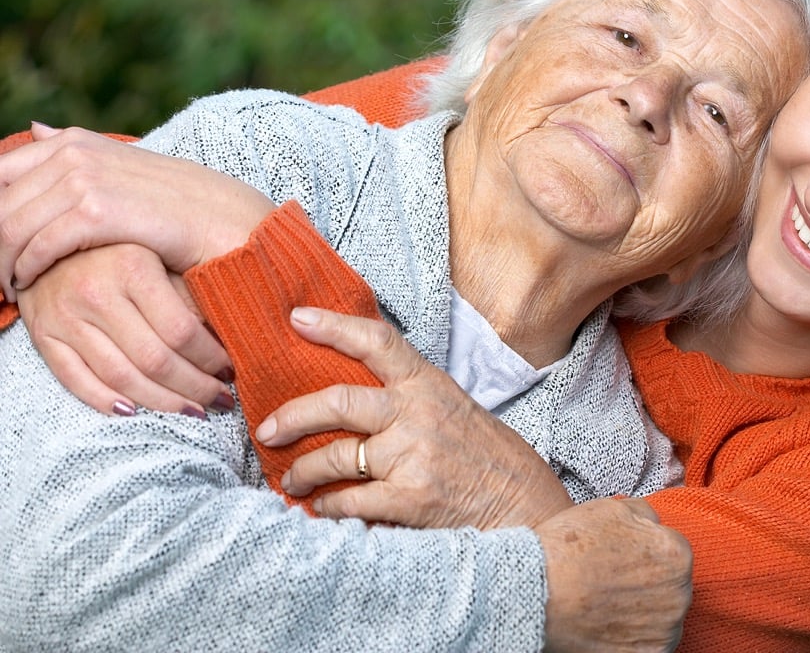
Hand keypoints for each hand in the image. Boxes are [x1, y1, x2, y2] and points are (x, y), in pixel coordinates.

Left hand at [0, 123, 274, 300]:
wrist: (231, 224)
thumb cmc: (182, 208)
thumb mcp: (124, 172)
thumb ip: (77, 153)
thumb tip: (37, 128)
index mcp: (75, 142)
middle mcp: (74, 152)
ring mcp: (84, 177)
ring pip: (9, 225)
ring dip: (2, 262)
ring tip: (9, 287)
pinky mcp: (97, 210)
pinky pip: (38, 243)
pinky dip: (26, 269)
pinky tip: (31, 284)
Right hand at [16, 244, 233, 415]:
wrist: (50, 239)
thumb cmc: (121, 250)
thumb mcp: (161, 259)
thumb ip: (192, 295)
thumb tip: (231, 339)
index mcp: (133, 268)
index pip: (181, 331)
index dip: (210, 359)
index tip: (230, 371)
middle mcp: (95, 293)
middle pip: (154, 360)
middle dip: (194, 388)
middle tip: (220, 400)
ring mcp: (64, 316)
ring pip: (119, 377)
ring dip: (161, 402)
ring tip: (192, 410)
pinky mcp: (42, 334)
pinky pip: (75, 379)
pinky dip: (106, 401)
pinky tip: (136, 411)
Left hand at [256, 306, 573, 528]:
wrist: (524, 505)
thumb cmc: (488, 458)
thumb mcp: (454, 409)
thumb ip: (410, 398)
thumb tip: (354, 396)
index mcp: (429, 385)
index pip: (378, 341)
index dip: (334, 326)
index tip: (297, 318)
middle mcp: (418, 414)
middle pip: (338, 401)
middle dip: (292, 416)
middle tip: (268, 428)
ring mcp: (413, 456)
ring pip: (336, 456)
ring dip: (303, 470)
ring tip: (292, 478)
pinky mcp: (410, 499)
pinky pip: (349, 499)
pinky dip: (327, 506)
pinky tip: (321, 507)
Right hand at [538, 498, 691, 652]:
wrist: (536, 591)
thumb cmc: (570, 547)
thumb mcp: (611, 507)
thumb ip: (645, 514)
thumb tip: (654, 524)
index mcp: (677, 553)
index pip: (672, 551)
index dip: (644, 553)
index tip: (622, 559)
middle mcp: (681, 594)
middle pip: (671, 586)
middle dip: (648, 583)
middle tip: (612, 581)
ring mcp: (666, 630)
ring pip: (663, 617)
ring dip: (644, 612)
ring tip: (607, 604)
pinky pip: (649, 644)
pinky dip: (634, 638)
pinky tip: (609, 626)